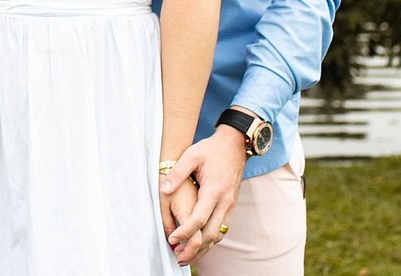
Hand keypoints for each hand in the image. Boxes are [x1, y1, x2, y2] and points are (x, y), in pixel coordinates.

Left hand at [161, 126, 246, 261]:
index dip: (184, 232)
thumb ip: (177, 173)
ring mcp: (230, 205)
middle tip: (177, 257)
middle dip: (194, 248)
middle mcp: (225, 202)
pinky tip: (199, 245)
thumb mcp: (192, 154)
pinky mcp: (230, 206)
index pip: (198, 219)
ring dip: (203, 249)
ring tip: (186, 257)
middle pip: (210, 234)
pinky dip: (210, 240)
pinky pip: (221, 229)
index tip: (171, 239)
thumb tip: (164, 190)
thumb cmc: (212, 149)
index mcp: (214, 190)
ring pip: (218, 235)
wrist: (235, 144)